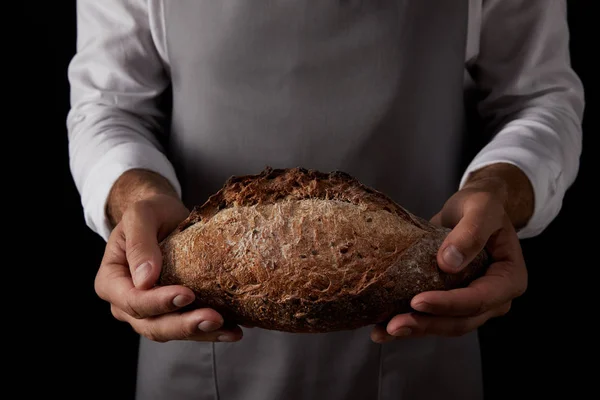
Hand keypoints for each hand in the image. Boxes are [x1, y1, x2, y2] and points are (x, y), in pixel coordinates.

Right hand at [94, 194, 242, 342]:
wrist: (165, 216)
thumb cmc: (151, 212)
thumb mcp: (141, 215)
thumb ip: (139, 242)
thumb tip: (145, 280)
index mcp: (111, 281)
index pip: (133, 300)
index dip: (159, 302)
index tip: (187, 294)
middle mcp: (126, 303)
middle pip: (152, 325)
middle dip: (185, 325)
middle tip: (214, 318)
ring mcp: (150, 312)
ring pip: (173, 331)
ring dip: (202, 333)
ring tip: (230, 330)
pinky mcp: (173, 313)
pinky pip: (189, 328)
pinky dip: (211, 331)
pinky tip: (233, 330)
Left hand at [371, 186, 527, 341]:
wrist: (473, 207)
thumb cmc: (482, 205)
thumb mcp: (481, 208)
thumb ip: (471, 232)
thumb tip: (448, 262)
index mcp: (509, 278)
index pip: (479, 299)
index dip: (448, 304)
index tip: (418, 301)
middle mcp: (494, 298)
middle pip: (460, 320)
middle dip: (427, 324)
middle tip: (394, 324)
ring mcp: (472, 303)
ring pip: (444, 324)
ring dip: (415, 329)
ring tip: (383, 331)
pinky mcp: (452, 301)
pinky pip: (432, 317)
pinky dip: (409, 322)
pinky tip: (381, 327)